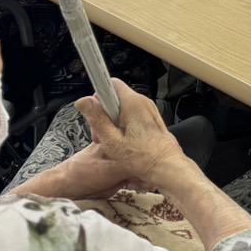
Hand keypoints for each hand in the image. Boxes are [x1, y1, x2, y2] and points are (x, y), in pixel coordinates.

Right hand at [69, 79, 190, 196]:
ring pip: (123, 107)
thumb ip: (97, 119)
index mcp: (133, 103)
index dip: (99, 97)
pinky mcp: (151, 118)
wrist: (166, 166)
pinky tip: (124, 142)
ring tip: (114, 142)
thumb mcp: (112, 141)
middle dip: (104, 114)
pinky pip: (132, 115)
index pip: (111, 83)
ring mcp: (148, 109)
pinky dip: (124, 125)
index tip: (96, 114)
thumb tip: (83, 102)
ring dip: (113, 122)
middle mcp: (142, 102)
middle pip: (115, 98)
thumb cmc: (142, 157)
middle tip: (103, 135)